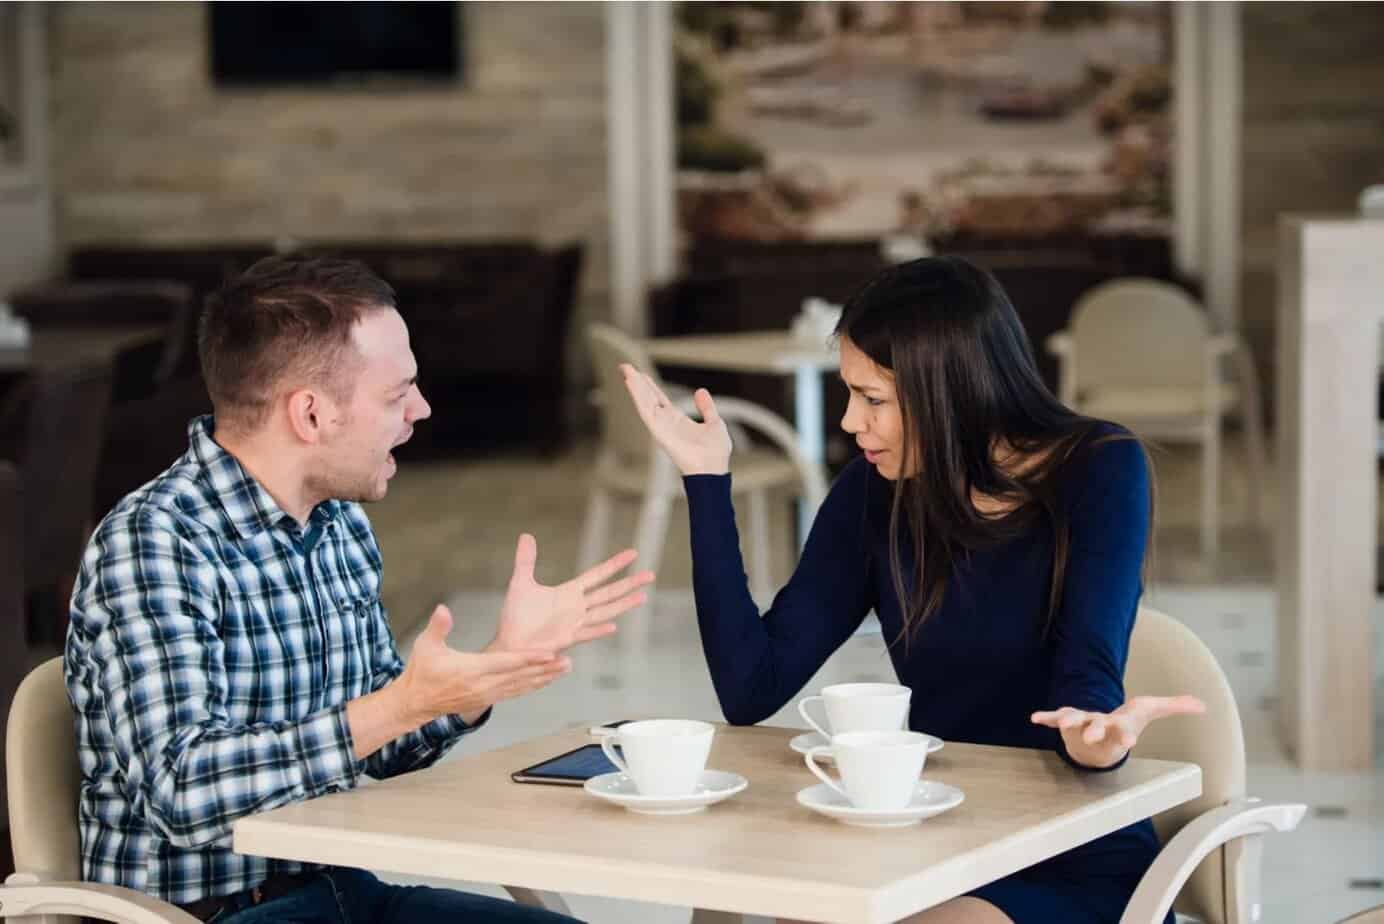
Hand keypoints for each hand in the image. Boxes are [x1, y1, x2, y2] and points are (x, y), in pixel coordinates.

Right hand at [395, 605, 570, 724]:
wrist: (416, 701)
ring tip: (566, 668)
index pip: (507, 663)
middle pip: (521, 676)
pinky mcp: (488, 699)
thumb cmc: (422, 672)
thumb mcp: (425, 646)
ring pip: (522, 686)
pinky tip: (547, 679)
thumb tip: (443, 610)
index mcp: (472, 670)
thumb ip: (438, 627)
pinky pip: (516, 692)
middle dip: (546, 668)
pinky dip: (533, 686)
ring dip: (545, 678)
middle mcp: (484, 685)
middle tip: (568, 660)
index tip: (549, 653)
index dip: (529, 658)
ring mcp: (487, 694)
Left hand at [491, 533, 653, 653]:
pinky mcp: (566, 639)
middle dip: (629, 583)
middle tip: (651, 575)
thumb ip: (526, 560)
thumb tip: (526, 535)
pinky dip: (599, 630)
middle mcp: (576, 608)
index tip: (633, 553)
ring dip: (623, 604)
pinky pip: (586, 633)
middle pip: (609, 592)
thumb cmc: (516, 618)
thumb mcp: (521, 583)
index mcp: (569, 593)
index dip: (615, 564)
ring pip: (605, 611)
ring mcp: (574, 624)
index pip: (598, 575)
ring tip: (643, 596)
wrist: (510, 644)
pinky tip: (614, 626)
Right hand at [620, 363, 731, 475]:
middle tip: (625, 366)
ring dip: (634, 386)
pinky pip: (646, 411)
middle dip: (637, 383)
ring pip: (644, 402)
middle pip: (648, 398)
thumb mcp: (714, 422)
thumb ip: (706, 407)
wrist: (713, 469)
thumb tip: (700, 391)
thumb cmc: (714, 453)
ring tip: (626, 370)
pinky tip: (632, 385)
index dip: (650, 386)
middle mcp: (666, 422)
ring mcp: (661, 427)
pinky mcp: (659, 432)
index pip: (660, 399)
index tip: (641, 373)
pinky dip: (638, 398)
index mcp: (677, 420)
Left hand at [1031, 695, 1205, 768]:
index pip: (1125, 734)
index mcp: (1120, 729)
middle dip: (1096, 732)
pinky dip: (1046, 718)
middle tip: (1093, 736)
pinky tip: (1034, 718)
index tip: (1130, 742)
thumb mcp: (1150, 712)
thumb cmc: (1125, 725)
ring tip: (1061, 724)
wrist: (1097, 748)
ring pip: (1075, 723)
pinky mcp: (1066, 721)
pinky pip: (1055, 718)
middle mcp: (1100, 729)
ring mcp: (1082, 726)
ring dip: (1068, 723)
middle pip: (1098, 730)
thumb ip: (1175, 706)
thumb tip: (1203, 705)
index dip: (1126, 737)